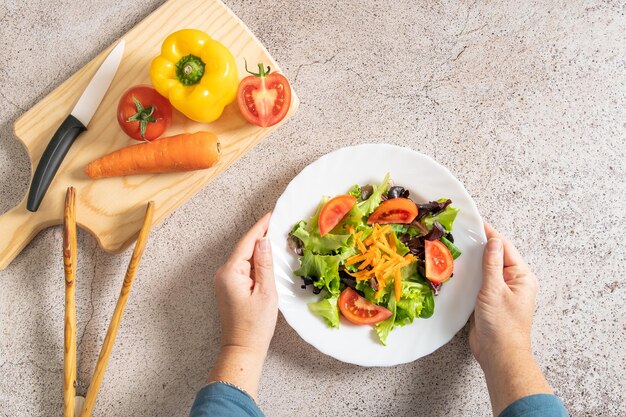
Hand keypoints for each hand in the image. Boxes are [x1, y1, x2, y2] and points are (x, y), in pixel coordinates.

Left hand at [208, 213, 277, 399]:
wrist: (242, 349)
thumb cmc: (255, 325)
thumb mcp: (266, 292)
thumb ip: (265, 264)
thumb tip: (264, 240)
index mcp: (231, 272)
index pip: (247, 242)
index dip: (260, 227)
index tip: (272, 214)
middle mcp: (224, 273)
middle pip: (244, 247)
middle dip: (260, 235)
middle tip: (278, 223)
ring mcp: (225, 281)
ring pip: (244, 257)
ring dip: (259, 248)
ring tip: (276, 236)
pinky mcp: (229, 287)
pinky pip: (243, 267)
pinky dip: (255, 261)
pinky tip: (267, 258)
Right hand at [469, 222, 537, 364]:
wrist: (499, 355)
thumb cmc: (501, 325)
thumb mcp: (494, 291)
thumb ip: (492, 264)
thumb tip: (493, 240)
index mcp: (522, 277)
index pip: (504, 248)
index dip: (490, 234)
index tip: (475, 221)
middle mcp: (513, 282)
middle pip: (496, 256)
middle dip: (480, 244)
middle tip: (462, 231)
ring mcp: (501, 291)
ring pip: (487, 268)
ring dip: (474, 258)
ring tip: (457, 245)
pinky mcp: (489, 300)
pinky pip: (480, 281)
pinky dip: (470, 273)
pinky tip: (458, 267)